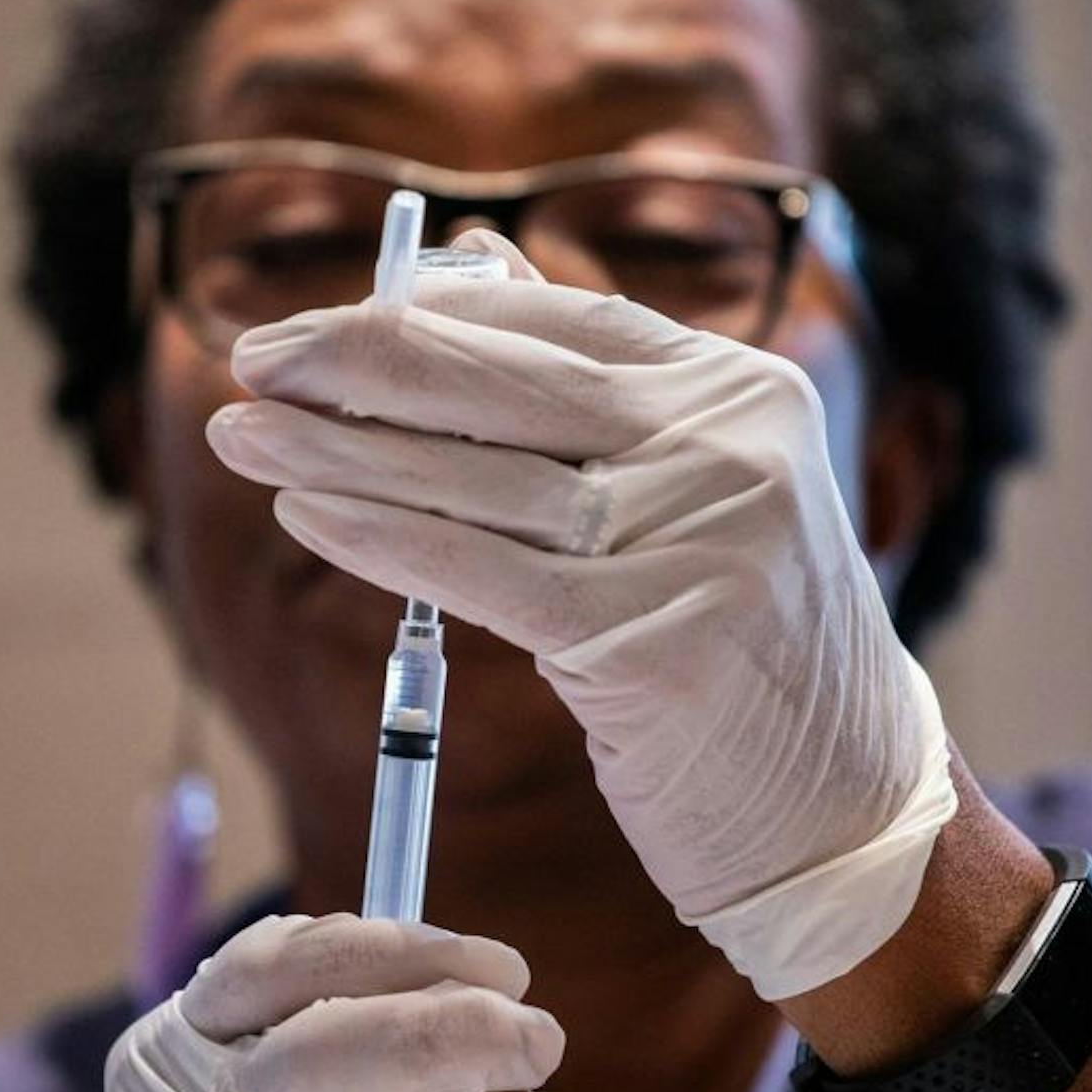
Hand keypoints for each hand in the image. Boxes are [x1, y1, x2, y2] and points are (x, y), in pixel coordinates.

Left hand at [212, 232, 956, 998]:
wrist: (848, 813)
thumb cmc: (746, 656)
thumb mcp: (695, 504)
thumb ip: (593, 402)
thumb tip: (460, 278)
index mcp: (743, 392)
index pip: (559, 322)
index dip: (427, 315)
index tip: (320, 325)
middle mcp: (731, 447)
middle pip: (508, 382)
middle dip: (361, 362)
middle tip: (252, 359)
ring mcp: (700, 540)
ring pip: (480, 477)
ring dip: (341, 450)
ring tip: (244, 433)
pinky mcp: (655, 641)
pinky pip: (483, 575)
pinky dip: (383, 538)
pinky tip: (307, 513)